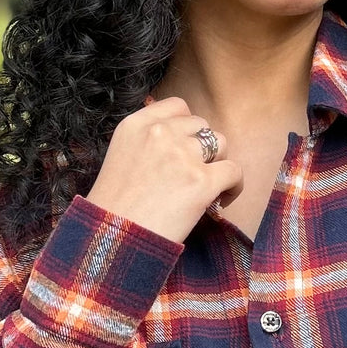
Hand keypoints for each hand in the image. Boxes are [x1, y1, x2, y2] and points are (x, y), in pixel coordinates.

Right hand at [84, 96, 242, 243]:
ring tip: (209, 187)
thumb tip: (181, 139)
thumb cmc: (113, 210)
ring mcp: (182, 155)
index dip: (187, 127)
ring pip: (220, 143)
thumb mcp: (119, 158)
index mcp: (135, 125)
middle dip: (202, 148)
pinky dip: (234, 186)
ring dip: (217, 163)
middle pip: (201, 125)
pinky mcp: (201, 181)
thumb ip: (146, 142)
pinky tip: (221, 200)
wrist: (112, 241)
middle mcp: (160, 133)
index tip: (186, 147)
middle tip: (194, 173)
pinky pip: (234, 171)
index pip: (177, 106)